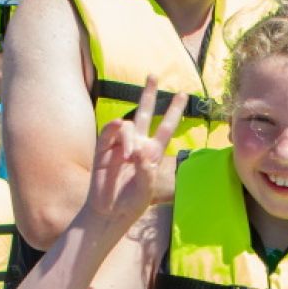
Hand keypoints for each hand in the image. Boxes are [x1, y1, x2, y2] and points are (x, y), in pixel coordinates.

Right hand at [87, 77, 187, 223]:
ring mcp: (120, 145)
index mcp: (152, 153)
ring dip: (129, 138)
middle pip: (145, 113)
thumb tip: (139, 149)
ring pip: (128, 125)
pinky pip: (110, 131)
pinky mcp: (103, 149)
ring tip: (128, 157)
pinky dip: (117, 132)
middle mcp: (137, 145)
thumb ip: (145, 169)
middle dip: (149, 94)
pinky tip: (120, 137)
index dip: (175, 111)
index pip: (166, 127)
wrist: (109, 213)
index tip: (184, 94)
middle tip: (153, 75)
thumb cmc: (131, 203)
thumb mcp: (145, 188)